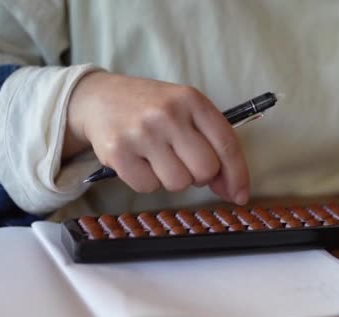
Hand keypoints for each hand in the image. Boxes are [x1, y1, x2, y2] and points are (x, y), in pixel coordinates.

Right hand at [64, 71, 248, 204]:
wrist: (98, 98)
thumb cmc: (151, 108)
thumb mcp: (186, 111)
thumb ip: (212, 144)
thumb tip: (231, 189)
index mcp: (192, 100)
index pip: (227, 145)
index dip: (237, 175)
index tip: (240, 195)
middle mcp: (168, 114)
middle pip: (205, 170)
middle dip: (200, 175)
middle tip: (184, 162)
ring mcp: (142, 132)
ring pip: (178, 183)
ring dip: (173, 179)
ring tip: (159, 158)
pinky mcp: (117, 151)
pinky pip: (148, 187)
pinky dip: (148, 182)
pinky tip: (140, 161)